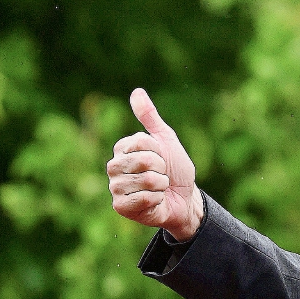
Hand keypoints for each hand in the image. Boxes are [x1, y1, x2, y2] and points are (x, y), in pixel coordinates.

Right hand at [107, 88, 203, 239]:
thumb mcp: (166, 139)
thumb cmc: (175, 169)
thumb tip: (137, 92)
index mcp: (123, 149)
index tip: (161, 157)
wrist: (185, 197)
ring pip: (146, 180)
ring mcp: (115, 188)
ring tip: (158, 188)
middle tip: (161, 174)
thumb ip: (150, 117)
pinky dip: (157, 199)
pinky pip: (144, 198)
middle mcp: (114, 167)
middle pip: (143, 161)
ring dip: (161, 185)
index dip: (159, 151)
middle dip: (161, 168)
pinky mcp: (120, 206)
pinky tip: (154, 201)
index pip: (141, 142)